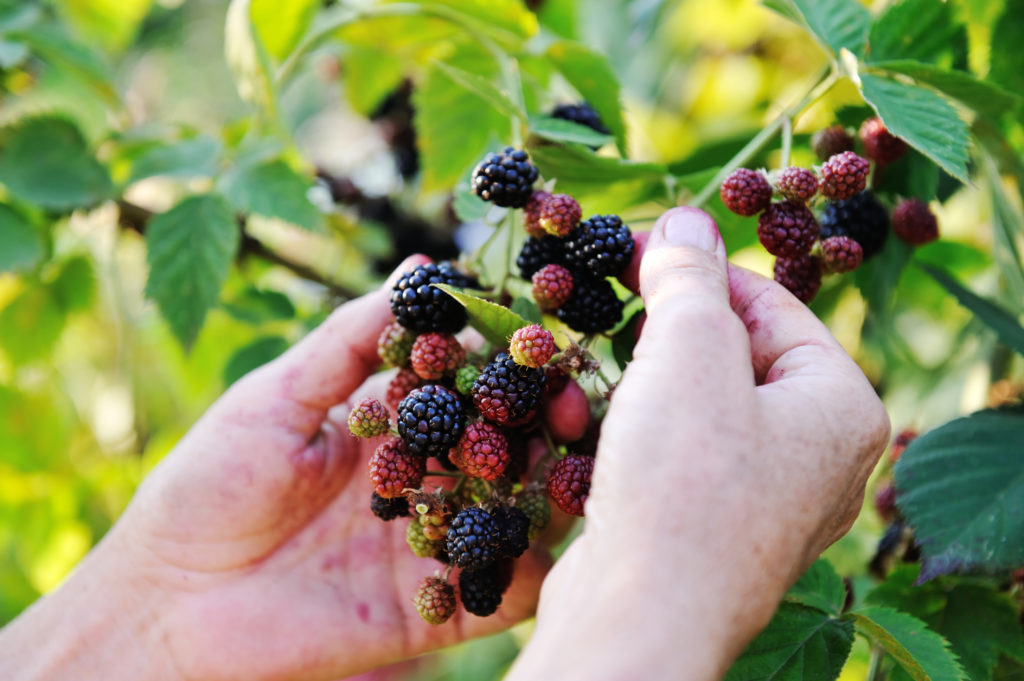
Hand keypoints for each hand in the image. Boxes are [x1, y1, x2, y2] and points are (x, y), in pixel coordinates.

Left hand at [0, 256, 551, 680]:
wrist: (166, 599)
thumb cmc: (210, 483)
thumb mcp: (278, 397)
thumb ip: (351, 342)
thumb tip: (420, 269)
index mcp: (393, 428)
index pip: (469, 387)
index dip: (509, 364)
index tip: (542, 341)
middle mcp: (425, 483)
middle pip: (506, 450)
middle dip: (547, 425)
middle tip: (573, 402)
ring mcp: (432, 548)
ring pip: (513, 518)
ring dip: (552, 494)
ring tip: (575, 469)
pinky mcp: (432, 613)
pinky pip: (495, 597)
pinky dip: (528, 576)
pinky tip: (553, 551)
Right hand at [509, 207, 889, 679]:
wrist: (638, 617)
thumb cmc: (683, 482)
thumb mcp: (688, 352)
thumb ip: (690, 276)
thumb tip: (686, 219)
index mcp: (840, 407)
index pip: (771, 304)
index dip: (699, 270)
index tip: (634, 247)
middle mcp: (815, 457)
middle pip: (734, 354)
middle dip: (663, 327)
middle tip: (607, 296)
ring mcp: (763, 499)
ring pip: (697, 405)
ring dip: (639, 376)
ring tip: (588, 360)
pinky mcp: (709, 528)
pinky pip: (676, 453)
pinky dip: (634, 427)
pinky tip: (589, 418)